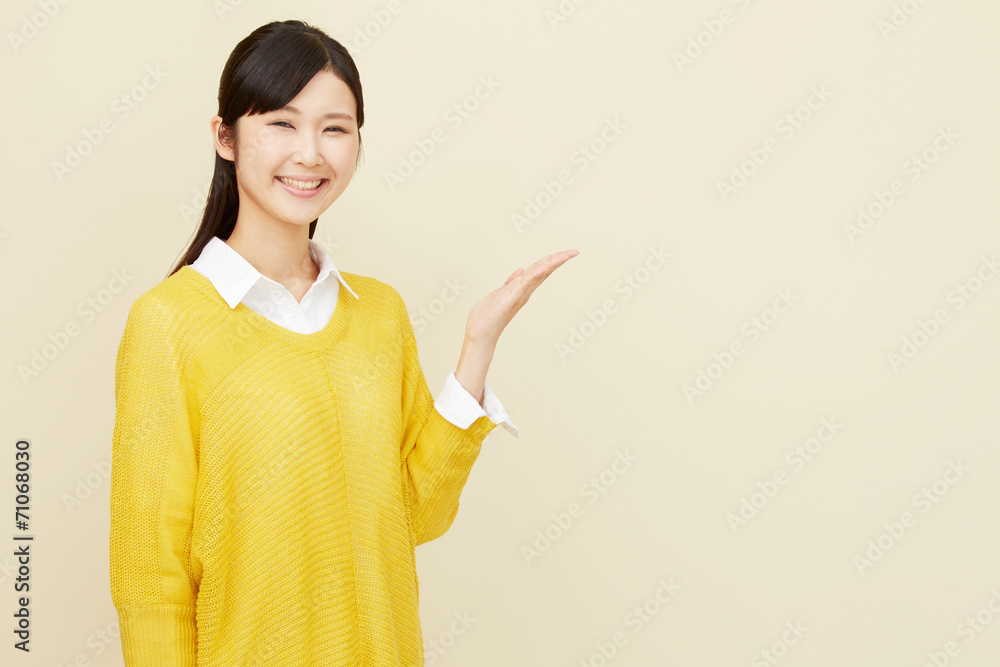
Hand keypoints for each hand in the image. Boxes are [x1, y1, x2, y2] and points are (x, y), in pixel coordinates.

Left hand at [464, 248, 579, 347]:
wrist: (480, 335)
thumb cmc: (487, 318)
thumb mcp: (500, 294)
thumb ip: (511, 282)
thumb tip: (520, 270)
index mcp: (522, 289)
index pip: (540, 270)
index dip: (553, 260)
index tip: (567, 253)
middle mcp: (524, 292)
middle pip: (544, 270)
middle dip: (559, 259)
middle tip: (575, 251)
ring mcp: (519, 294)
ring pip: (538, 274)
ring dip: (552, 263)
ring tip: (566, 255)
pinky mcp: (511, 299)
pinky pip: (525, 284)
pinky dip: (535, 275)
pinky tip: (545, 268)